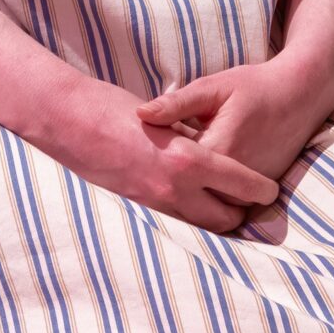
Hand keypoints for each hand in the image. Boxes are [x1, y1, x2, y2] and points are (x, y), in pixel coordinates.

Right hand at [27, 75, 281, 232]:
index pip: (243, 187)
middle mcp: (174, 188)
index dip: (261, 191)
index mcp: (188, 159)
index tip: (269, 190)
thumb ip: (190, 138)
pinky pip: (173, 219)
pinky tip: (183, 195)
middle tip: (245, 199)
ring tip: (218, 199)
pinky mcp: (136, 206)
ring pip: (200, 225)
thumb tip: (211, 150)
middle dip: (239, 212)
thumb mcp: (163, 118)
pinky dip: (185, 212)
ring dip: (211, 215)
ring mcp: (153, 202)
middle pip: (227, 220)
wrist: (65, 120)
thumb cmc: (112, 107)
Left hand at [135, 54, 333, 185]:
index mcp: (219, 150)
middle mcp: (238, 177)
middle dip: (174, 179)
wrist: (300, 94)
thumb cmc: (253, 86)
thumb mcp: (211, 88)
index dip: (156, 158)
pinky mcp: (263, 188)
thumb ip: (176, 104)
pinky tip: (204, 169)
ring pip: (212, 201)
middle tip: (161, 157)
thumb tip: (141, 114)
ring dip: (195, 187)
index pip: (176, 170)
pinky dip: (215, 187)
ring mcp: (252, 186)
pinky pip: (231, 199)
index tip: (147, 142)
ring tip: (181, 163)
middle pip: (192, 192)